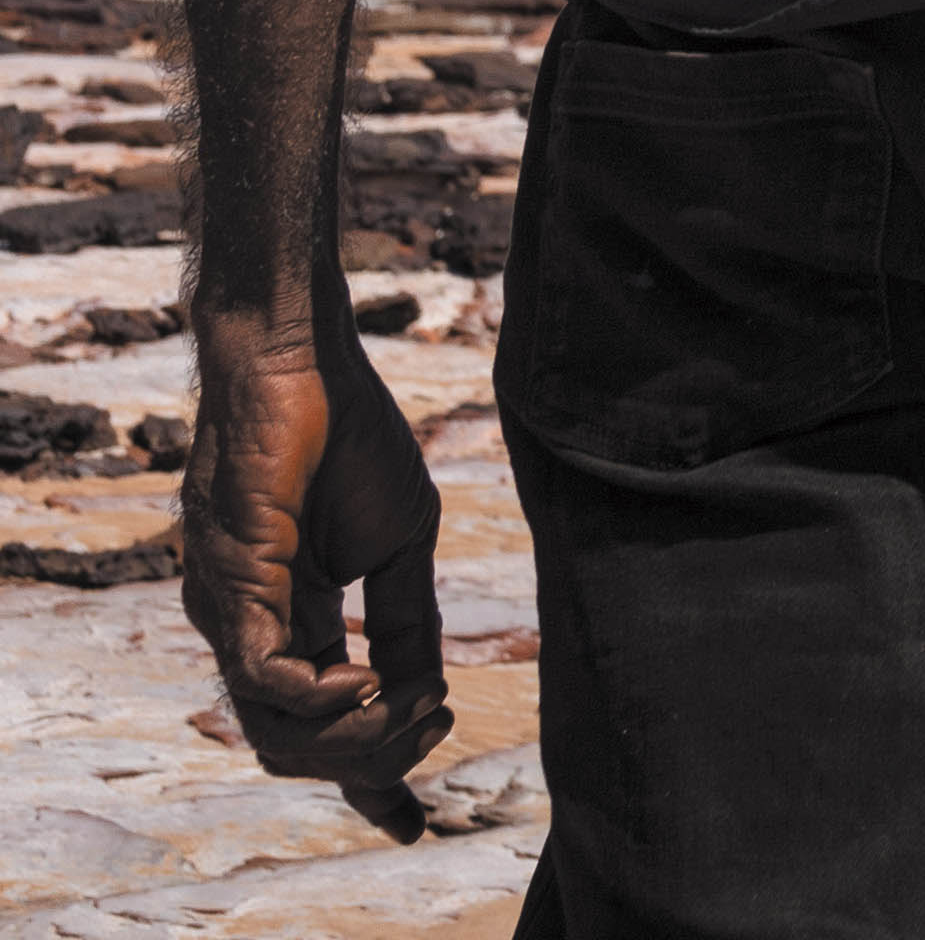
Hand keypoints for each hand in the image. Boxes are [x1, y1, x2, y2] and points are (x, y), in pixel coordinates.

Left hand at [181, 319, 450, 834]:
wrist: (303, 363)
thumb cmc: (347, 439)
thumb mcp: (401, 542)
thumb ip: (404, 620)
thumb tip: (423, 695)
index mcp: (290, 623)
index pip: (314, 727)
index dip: (363, 779)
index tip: (410, 821)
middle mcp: (248, 632)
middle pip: (292, 746)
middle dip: (370, 761)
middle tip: (432, 728)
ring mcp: (232, 614)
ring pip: (272, 728)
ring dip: (350, 738)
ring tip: (410, 709)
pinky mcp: (232, 586)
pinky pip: (263, 676)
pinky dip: (319, 696)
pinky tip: (364, 681)